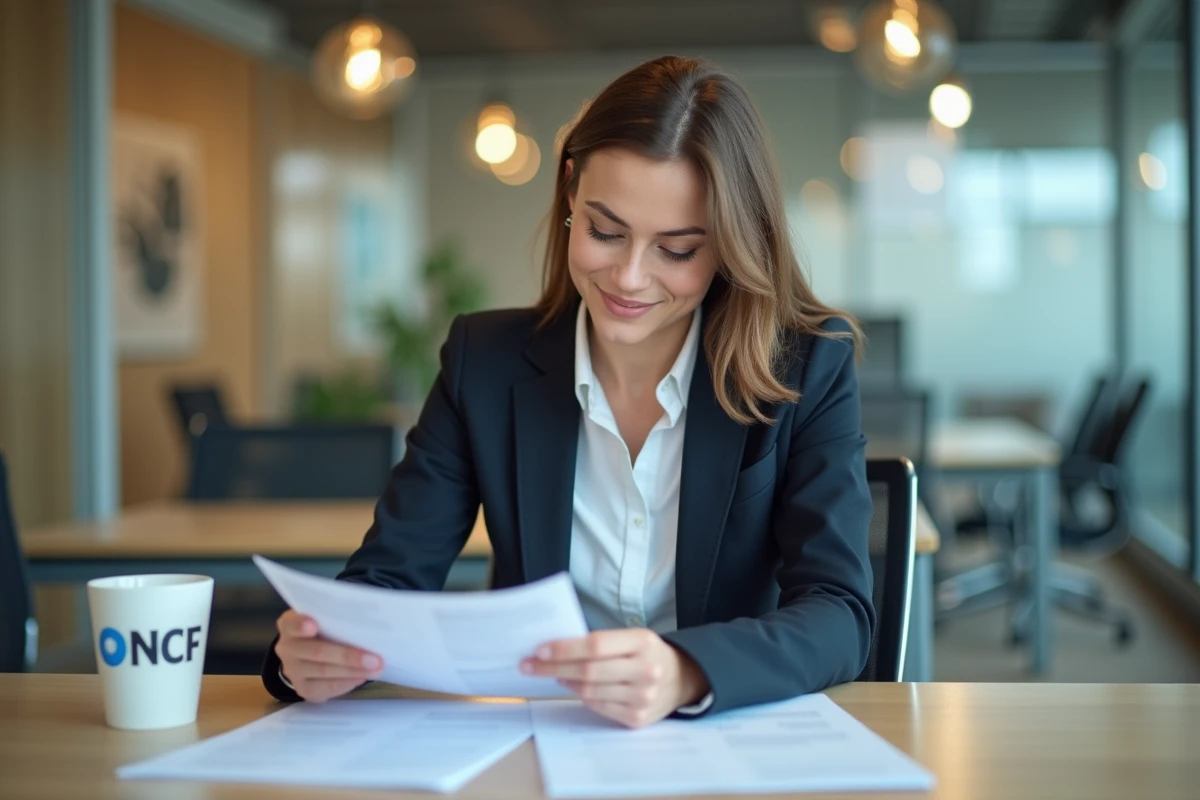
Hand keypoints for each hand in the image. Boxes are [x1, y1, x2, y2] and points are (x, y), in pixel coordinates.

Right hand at [273, 610, 383, 702]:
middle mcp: (287, 648)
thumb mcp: (323, 619)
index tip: (313, 625)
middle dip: (347, 655)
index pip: (291, 623)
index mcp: (289, 624)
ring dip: (353, 671)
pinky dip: (347, 683)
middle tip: (375, 659)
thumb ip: (335, 619)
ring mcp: (293, 670)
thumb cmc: (322, 630)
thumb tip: (367, 623)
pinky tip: (362, 677)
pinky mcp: (303, 689)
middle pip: (316, 651)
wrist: (306, 656)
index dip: (301, 624)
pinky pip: (327, 688)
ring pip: (324, 671)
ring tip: (376, 669)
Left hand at [520, 629, 708, 727]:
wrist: (681, 679)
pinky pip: (598, 707)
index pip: (595, 645)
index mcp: (643, 642)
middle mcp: (646, 670)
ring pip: (590, 691)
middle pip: (589, 671)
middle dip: (553, 668)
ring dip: (564, 683)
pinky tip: (572, 687)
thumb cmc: (647, 654)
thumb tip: (556, 648)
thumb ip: (601, 642)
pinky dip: (581, 696)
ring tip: (551, 674)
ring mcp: (643, 697)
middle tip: (529, 665)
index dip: (565, 649)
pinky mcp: (637, 718)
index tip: (539, 650)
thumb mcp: (632, 638)